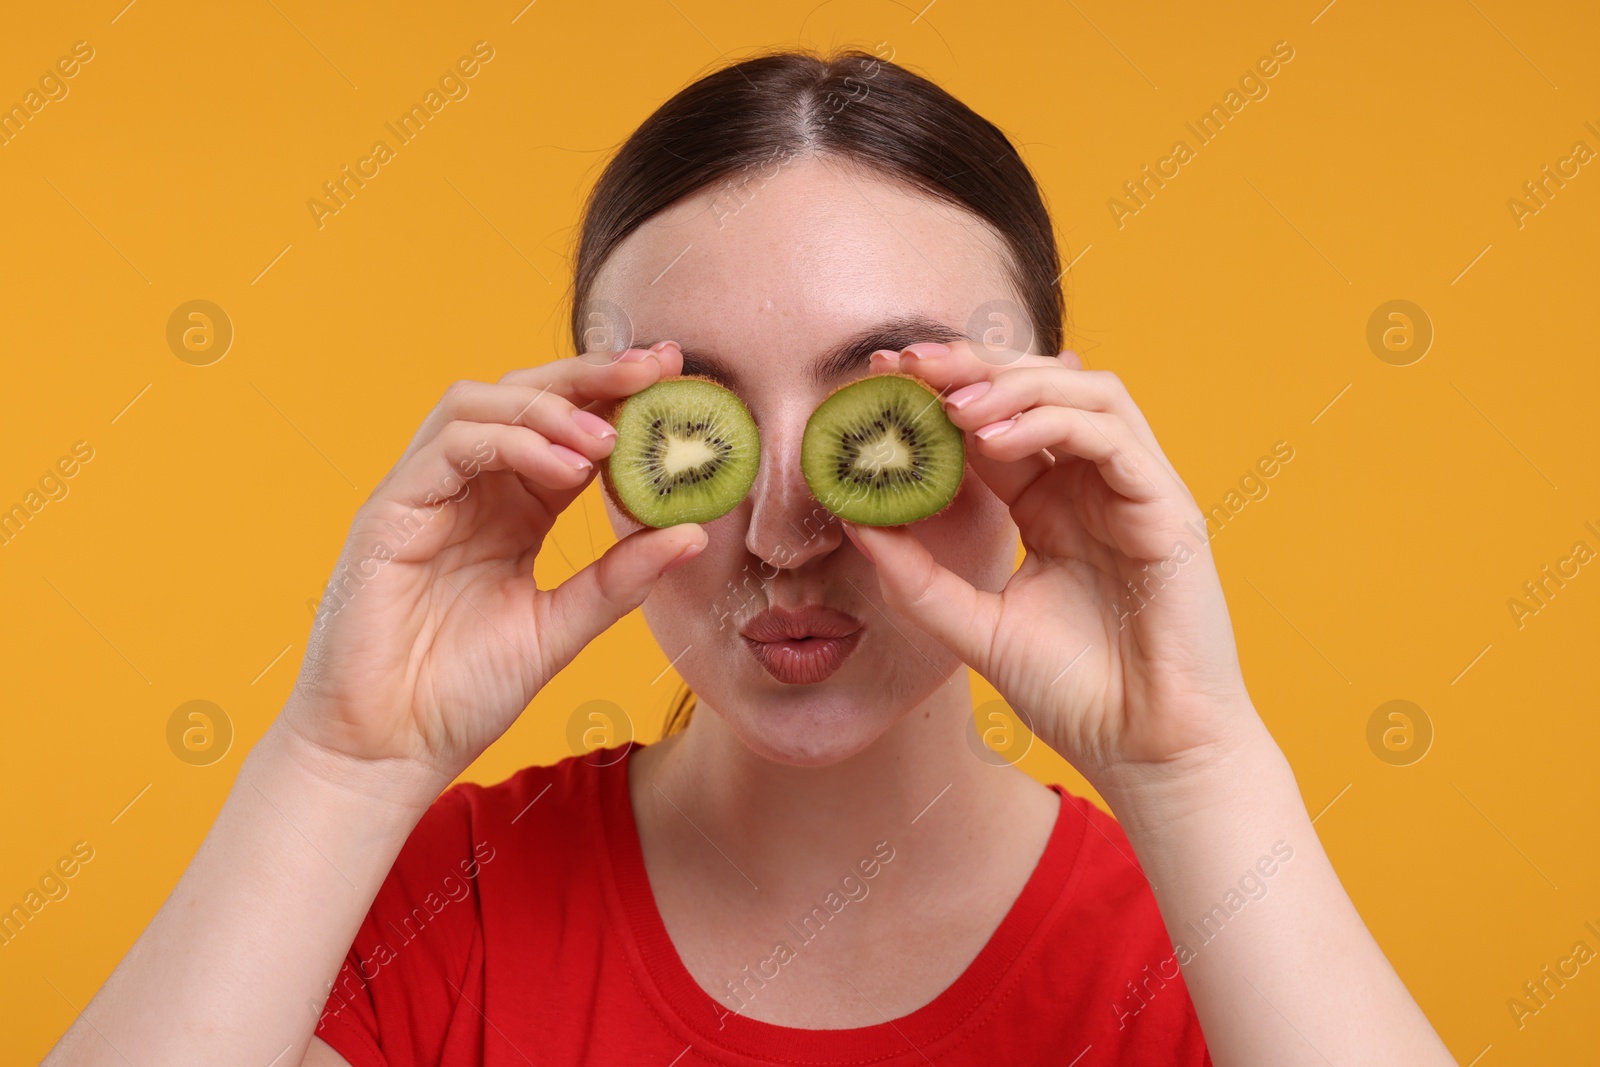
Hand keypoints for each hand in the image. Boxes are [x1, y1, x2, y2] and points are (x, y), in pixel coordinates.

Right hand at [281, 343, 705, 780]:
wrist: (390, 752)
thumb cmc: (464, 695)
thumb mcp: (562, 628)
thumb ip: (621, 579)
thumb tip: (695, 532)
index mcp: (514, 509)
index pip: (568, 428)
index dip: (620, 398)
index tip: (679, 380)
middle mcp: (470, 488)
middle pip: (526, 393)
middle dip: (593, 374)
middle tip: (657, 370)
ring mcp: (425, 494)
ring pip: (481, 402)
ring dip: (551, 406)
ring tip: (609, 438)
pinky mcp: (390, 511)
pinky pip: (450, 447)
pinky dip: (510, 442)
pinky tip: (565, 469)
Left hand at [846, 341, 1258, 787]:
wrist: (1149, 755)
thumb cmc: (1077, 696)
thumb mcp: (976, 628)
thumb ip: (918, 578)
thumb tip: (856, 521)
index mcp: (1049, 505)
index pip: (994, 423)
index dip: (940, 393)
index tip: (880, 378)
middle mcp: (1091, 486)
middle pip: (1037, 388)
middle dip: (970, 366)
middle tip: (905, 362)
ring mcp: (1133, 491)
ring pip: (1082, 391)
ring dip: (1012, 383)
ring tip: (950, 403)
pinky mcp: (1167, 505)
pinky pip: (1111, 435)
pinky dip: (1052, 420)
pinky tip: (993, 436)